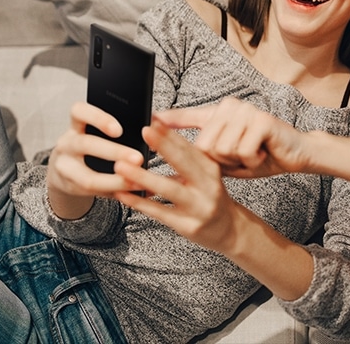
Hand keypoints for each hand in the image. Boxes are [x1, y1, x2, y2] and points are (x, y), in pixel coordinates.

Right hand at [46, 101, 144, 218]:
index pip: (79, 111)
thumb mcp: (98, 132)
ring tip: (139, 182)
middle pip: (86, 145)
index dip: (98, 119)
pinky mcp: (69, 188)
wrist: (66, 171)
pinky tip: (134, 193)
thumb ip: (121, 128)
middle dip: (115, 153)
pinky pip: (94, 193)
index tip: (119, 130)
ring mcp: (64, 168)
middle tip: (139, 158)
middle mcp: (67, 144)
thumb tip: (156, 123)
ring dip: (116, 181)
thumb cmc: (94, 145)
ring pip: (88, 178)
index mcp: (77, 124)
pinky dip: (116, 192)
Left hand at [114, 121, 241, 253]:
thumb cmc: (209, 196)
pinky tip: (123, 194)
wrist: (228, 229)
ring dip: (144, 177)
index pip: (190, 147)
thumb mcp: (205, 174)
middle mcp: (208, 185)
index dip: (172, 133)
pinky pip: (160, 212)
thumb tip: (156, 134)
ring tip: (121, 166)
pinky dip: (140, 202)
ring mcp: (199, 206)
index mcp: (211, 168)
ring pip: (169, 189)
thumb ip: (184, 158)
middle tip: (145, 131)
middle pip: (184, 162)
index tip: (154, 120)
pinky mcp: (188, 226)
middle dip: (164, 145)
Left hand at [152, 98, 315, 177]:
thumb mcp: (229, 156)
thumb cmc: (261, 155)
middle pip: (203, 143)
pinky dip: (252, 159)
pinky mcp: (261, 120)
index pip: (189, 116)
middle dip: (212, 156)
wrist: (295, 153)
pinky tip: (263, 153)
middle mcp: (231, 107)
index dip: (169, 120)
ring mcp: (246, 111)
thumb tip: (174, 165)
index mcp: (221, 114)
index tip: (149, 120)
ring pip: (222, 149)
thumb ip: (205, 155)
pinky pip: (242, 150)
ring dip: (238, 160)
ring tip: (253, 154)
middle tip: (222, 152)